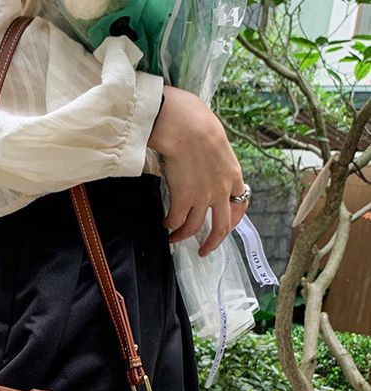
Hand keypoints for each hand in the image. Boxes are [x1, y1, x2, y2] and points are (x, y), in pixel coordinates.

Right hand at [148, 86, 247, 256]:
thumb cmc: (197, 123)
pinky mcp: (183, 200)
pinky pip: (176, 221)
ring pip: (194, 228)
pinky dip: (170, 225)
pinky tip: (165, 223)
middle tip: (204, 250)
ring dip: (183, 236)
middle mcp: (221, 191)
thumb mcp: (215, 140)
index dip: (234, 218)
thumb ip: (214, 157)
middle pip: (221, 226)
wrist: (186, 127)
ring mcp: (202, 197)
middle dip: (213, 242)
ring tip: (174, 239)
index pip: (240, 203)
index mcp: (233, 174)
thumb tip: (203, 161)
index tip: (228, 224)